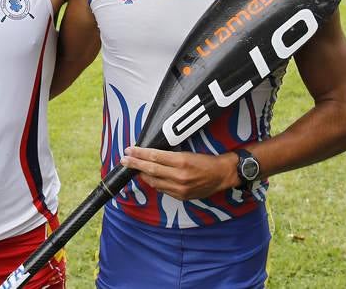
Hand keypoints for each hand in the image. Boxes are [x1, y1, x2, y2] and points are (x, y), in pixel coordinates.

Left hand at [120, 146, 238, 200]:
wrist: (222, 175)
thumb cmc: (205, 160)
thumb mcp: (188, 152)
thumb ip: (169, 156)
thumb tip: (150, 155)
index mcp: (182, 161)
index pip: (155, 156)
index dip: (140, 153)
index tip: (129, 150)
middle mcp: (180, 176)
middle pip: (151, 169)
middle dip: (135, 164)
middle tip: (123, 159)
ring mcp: (180, 188)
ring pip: (154, 181)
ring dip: (142, 174)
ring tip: (133, 167)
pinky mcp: (181, 196)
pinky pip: (162, 189)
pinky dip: (153, 182)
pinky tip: (148, 177)